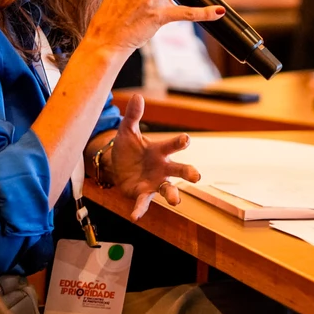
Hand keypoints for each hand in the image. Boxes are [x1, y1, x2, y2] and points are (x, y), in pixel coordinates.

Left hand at [109, 94, 201, 220]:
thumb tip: (137, 97)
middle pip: (179, 170)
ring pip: (168, 189)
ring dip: (173, 195)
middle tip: (197, 176)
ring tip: (176, 201)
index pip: (173, 145)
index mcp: (160, 150)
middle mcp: (163, 167)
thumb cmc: (128, 147)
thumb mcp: (127, 131)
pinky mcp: (143, 193)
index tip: (186, 140)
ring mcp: (155, 182)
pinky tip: (135, 216)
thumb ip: (133, 116)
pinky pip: (144, 202)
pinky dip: (140, 209)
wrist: (117, 165)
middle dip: (188, 172)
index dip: (180, 142)